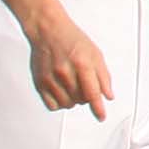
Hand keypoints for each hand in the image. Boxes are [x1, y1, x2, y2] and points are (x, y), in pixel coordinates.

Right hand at [24, 2, 113, 118]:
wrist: (48, 31)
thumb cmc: (72, 40)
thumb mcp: (95, 54)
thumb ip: (103, 76)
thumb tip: (108, 96)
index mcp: (82, 64)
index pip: (92, 93)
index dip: (98, 108)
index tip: (101, 117)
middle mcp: (65, 72)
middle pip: (81, 100)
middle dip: (86, 96)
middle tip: (83, 83)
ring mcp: (50, 79)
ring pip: (67, 104)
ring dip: (74, 100)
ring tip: (73, 86)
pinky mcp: (39, 83)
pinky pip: (52, 105)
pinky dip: (60, 103)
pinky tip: (62, 92)